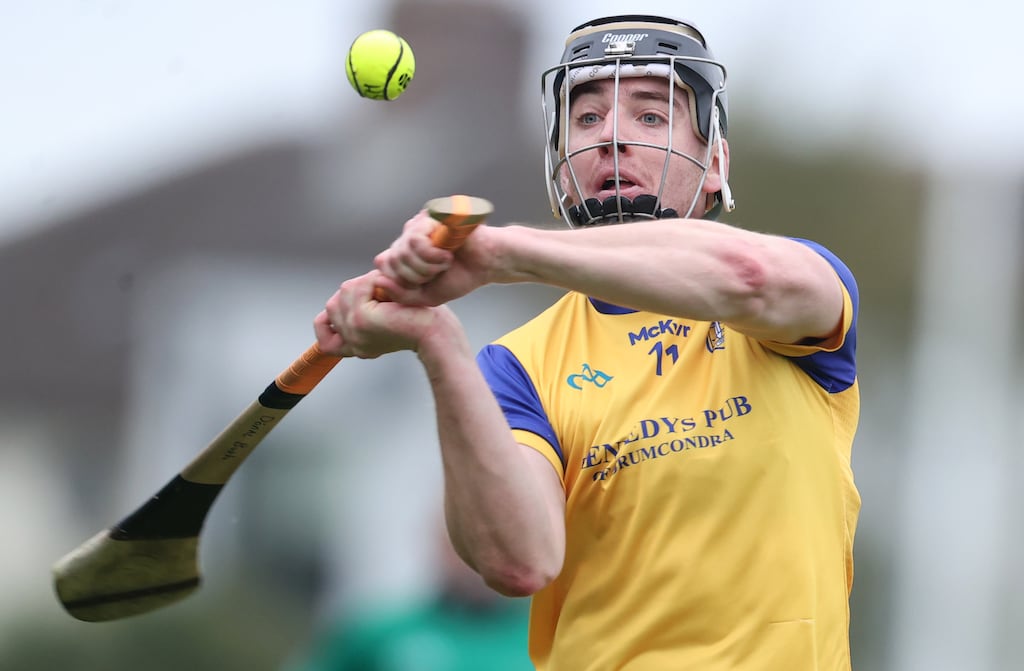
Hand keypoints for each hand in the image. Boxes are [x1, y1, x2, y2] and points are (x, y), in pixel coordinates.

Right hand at [314, 270, 456, 358]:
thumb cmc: (420, 321)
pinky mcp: (361, 320)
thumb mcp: (386, 316)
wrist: (436, 332)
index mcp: (356, 346)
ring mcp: (354, 332)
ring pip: (344, 292)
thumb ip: (364, 309)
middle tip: (383, 292)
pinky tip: (388, 288)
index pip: (325, 339)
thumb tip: (348, 291)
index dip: (328, 322)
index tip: (351, 305)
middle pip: (333, 305)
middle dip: (357, 291)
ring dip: (367, 283)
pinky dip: (372, 281)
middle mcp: (352, 343)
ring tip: (388, 289)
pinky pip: (356, 288)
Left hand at [372, 210, 491, 305]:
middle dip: (415, 276)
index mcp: (405, 252)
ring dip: (425, 266)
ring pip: (401, 250)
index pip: (384, 265)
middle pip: (391, 260)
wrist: (489, 263)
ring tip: (445, 264)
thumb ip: (401, 294)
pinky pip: (415, 239)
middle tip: (437, 274)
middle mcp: (408, 235)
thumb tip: (378, 281)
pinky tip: (447, 255)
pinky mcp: (429, 216)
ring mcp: (418, 223)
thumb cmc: (461, 276)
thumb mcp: (426, 296)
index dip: (401, 281)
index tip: (425, 284)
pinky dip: (431, 256)